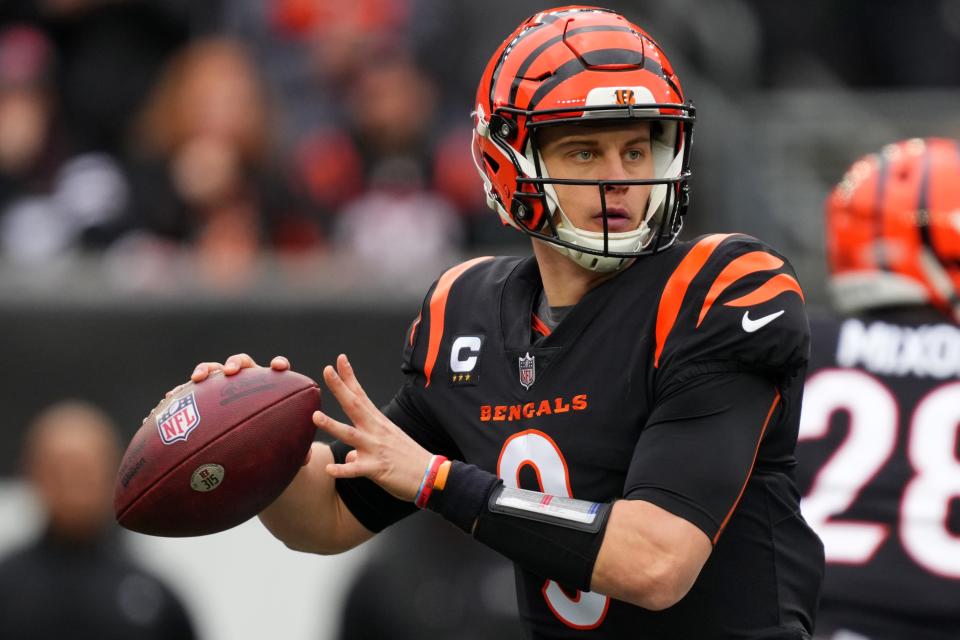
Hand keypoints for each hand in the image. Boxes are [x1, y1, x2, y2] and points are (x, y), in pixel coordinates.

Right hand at [170, 353, 312, 464]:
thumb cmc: (266, 442)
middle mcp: (245, 383)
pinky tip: (167, 401)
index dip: (278, 365)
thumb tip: (307, 460)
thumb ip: (294, 450)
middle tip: (233, 372)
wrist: (242, 445)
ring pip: (214, 371)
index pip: (275, 370)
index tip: (280, 368)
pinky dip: (180, 393)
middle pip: (242, 364)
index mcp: (267, 389)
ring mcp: (222, 388)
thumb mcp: (280, 447)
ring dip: (206, 369)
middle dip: (237, 363)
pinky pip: (189, 392)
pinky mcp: (202, 398)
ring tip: (198, 378)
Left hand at [313, 354, 432, 501]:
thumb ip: (363, 447)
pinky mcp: (377, 468)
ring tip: (315, 416)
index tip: (339, 360)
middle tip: (326, 370)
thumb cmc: (409, 459)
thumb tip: (350, 456)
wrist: (430, 474)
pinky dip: (343, 469)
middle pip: (354, 405)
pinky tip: (329, 469)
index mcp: (378, 422)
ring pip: (350, 434)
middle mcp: (375, 431)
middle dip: (339, 388)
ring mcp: (376, 448)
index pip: (361, 394)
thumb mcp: (387, 446)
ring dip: (332, 425)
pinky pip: (356, 469)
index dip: (349, 377)